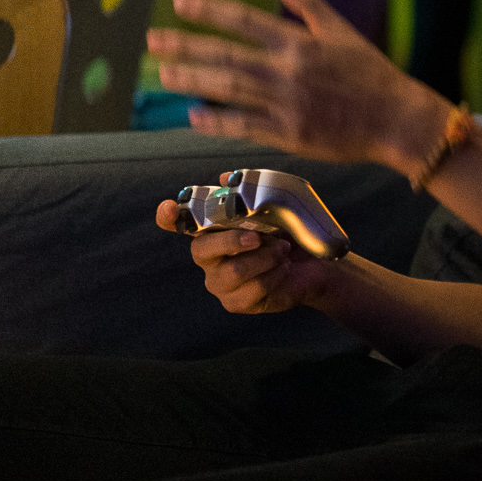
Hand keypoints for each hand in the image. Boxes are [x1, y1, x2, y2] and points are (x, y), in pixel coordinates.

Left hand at [147, 0, 440, 172]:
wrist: (397, 120)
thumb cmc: (371, 74)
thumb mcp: (342, 31)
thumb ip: (307, 3)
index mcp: (300, 43)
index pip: (244, 19)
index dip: (208, 9)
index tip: (179, 1)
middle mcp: (289, 71)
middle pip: (226, 56)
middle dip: (186, 46)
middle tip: (153, 40)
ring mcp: (287, 105)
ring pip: (229, 90)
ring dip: (193, 80)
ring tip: (164, 73)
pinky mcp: (290, 135)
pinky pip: (245, 126)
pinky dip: (218, 121)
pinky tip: (194, 114)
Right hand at [154, 199, 332, 313]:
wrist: (312, 267)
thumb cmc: (286, 236)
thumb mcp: (274, 211)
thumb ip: (250, 194)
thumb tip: (226, 178)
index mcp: (212, 231)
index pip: (177, 223)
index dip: (168, 216)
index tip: (169, 207)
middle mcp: (209, 258)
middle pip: (201, 250)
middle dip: (232, 241)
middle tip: (258, 237)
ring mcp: (219, 283)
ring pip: (233, 271)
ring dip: (265, 257)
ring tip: (282, 250)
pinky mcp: (235, 303)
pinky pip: (252, 288)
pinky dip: (274, 274)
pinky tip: (283, 268)